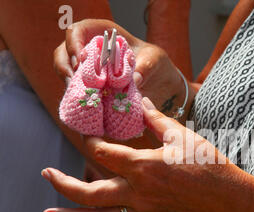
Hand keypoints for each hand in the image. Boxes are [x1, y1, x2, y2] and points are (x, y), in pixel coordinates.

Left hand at [40, 97, 243, 211]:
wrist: (225, 196)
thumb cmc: (207, 164)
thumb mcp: (180, 135)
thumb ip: (155, 119)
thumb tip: (141, 102)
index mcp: (143, 165)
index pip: (103, 152)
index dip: (90, 141)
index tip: (86, 135)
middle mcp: (137, 191)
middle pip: (89, 191)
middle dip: (63, 183)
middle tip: (46, 174)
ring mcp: (142, 210)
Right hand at [53, 19, 189, 113]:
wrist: (156, 79)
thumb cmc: (153, 62)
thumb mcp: (154, 60)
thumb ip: (145, 66)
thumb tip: (134, 80)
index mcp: (101, 33)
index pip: (77, 31)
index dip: (74, 43)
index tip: (81, 59)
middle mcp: (89, 49)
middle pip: (63, 52)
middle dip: (65, 67)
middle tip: (75, 81)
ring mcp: (86, 68)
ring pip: (66, 72)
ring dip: (69, 84)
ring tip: (78, 96)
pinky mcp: (89, 86)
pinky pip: (76, 90)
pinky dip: (78, 97)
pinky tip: (86, 105)